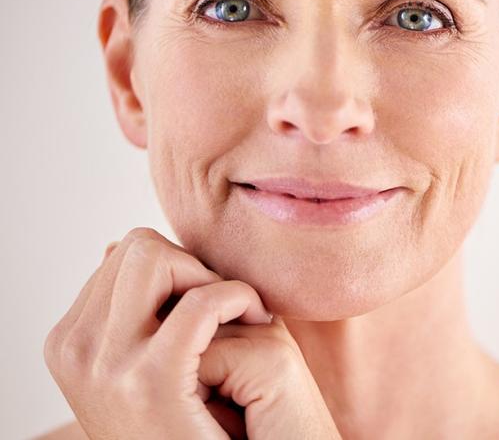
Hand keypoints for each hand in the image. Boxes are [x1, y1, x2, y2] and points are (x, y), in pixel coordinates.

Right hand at [43, 227, 338, 438]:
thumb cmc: (180, 424)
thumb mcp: (136, 364)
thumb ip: (127, 310)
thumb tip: (112, 247)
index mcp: (70, 341)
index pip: (126, 255)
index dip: (178, 271)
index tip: (209, 307)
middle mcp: (76, 350)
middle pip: (139, 247)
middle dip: (192, 267)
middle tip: (227, 310)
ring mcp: (107, 365)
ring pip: (158, 258)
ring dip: (212, 279)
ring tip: (240, 318)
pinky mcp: (152, 380)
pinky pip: (202, 301)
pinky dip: (238, 298)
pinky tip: (258, 322)